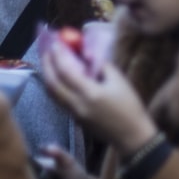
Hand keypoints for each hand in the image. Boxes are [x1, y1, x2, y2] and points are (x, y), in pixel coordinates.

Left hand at [40, 40, 157, 155]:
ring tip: (49, 63)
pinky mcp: (75, 118)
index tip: (56, 43)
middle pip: (52, 82)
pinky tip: (59, 78)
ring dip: (47, 76)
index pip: (67, 71)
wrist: (131, 135)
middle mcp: (77, 104)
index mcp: (90, 93)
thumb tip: (89, 56)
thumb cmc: (130, 107)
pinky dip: (54, 86)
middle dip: (47, 64)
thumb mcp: (121, 83)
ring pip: (52, 93)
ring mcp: (74, 113)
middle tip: (48, 50)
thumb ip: (103, 67)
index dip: (59, 56)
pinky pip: (58, 99)